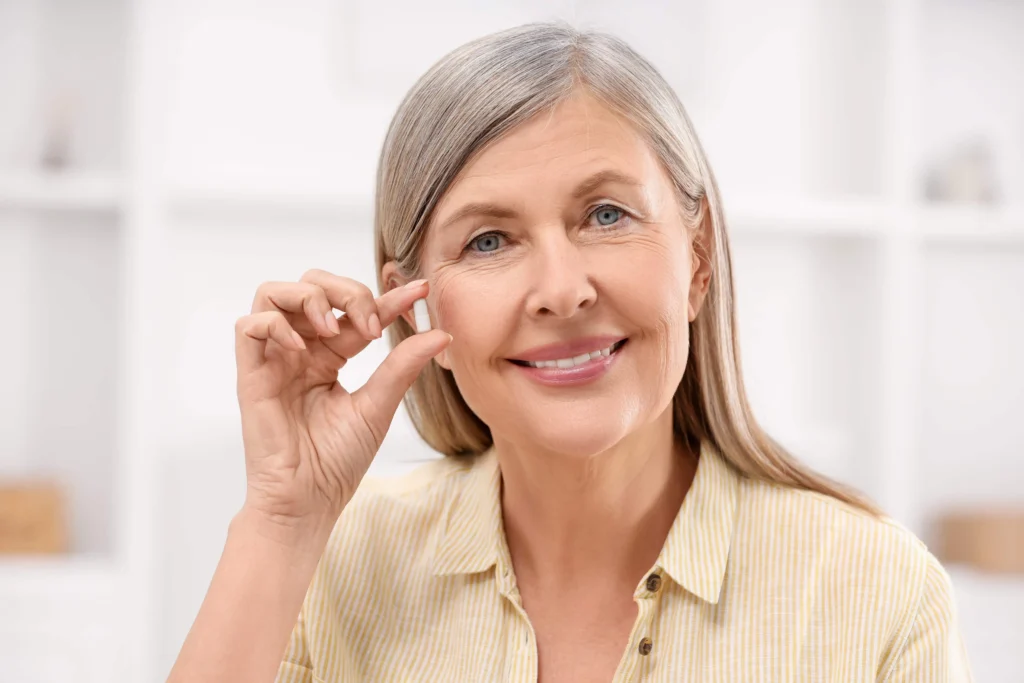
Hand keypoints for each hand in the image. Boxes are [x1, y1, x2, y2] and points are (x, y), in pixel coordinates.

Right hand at [233, 270, 447, 533]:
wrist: (309, 501)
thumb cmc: (338, 462)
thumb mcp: (379, 406)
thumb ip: (403, 366)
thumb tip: (441, 334)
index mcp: (329, 356)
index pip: (356, 312)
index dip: (387, 298)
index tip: (419, 291)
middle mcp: (300, 350)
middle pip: (310, 284)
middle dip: (344, 290)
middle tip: (370, 325)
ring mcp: (274, 359)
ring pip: (273, 293)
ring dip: (308, 297)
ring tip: (333, 327)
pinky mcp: (251, 374)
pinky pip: (249, 326)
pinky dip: (275, 324)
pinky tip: (302, 347)